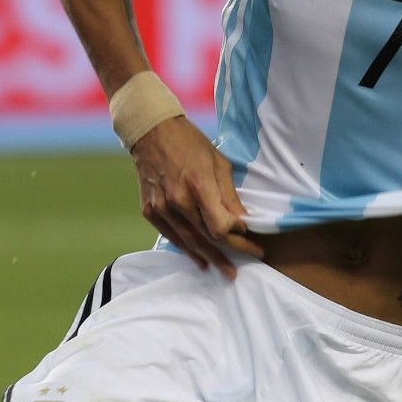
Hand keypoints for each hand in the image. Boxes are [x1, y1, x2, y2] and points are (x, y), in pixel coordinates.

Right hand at [129, 117, 263, 278]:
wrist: (151, 131)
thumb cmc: (189, 143)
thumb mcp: (218, 162)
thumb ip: (229, 195)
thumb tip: (243, 221)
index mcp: (198, 185)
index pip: (221, 226)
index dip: (239, 240)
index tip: (252, 244)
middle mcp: (178, 200)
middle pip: (207, 238)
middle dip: (228, 254)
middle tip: (241, 269)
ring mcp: (161, 207)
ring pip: (188, 241)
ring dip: (208, 257)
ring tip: (224, 270)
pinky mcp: (149, 210)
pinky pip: (170, 236)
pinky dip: (186, 249)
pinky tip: (199, 258)